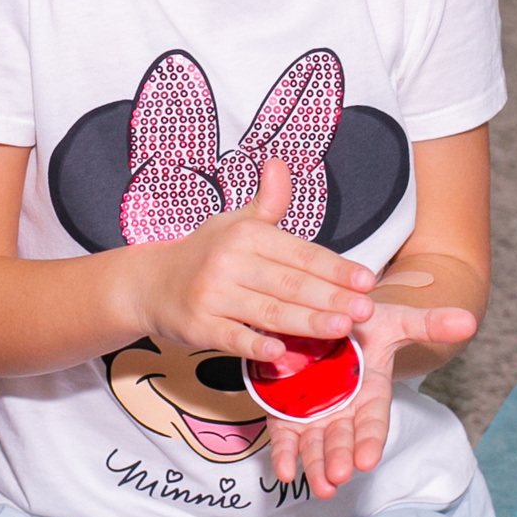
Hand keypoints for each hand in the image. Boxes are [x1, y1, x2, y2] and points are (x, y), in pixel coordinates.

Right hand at [125, 160, 377, 370]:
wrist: (149, 284)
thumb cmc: (205, 254)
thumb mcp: (235, 222)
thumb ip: (268, 201)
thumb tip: (280, 163)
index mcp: (245, 235)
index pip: (299, 252)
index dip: (334, 267)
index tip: (366, 281)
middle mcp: (228, 261)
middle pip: (289, 283)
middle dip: (330, 297)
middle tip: (365, 310)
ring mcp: (212, 295)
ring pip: (267, 311)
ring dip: (306, 321)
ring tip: (341, 328)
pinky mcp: (199, 326)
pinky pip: (232, 337)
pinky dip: (255, 345)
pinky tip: (280, 352)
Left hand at [267, 299, 476, 497]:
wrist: (324, 317)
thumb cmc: (364, 320)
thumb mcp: (396, 319)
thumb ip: (428, 325)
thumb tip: (469, 321)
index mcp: (371, 394)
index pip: (372, 423)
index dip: (369, 442)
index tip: (367, 461)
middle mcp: (344, 410)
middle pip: (343, 440)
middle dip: (340, 459)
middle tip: (338, 477)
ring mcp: (315, 414)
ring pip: (315, 446)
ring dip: (315, 467)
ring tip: (318, 487)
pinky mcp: (287, 412)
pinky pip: (285, 436)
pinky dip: (283, 454)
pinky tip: (282, 472)